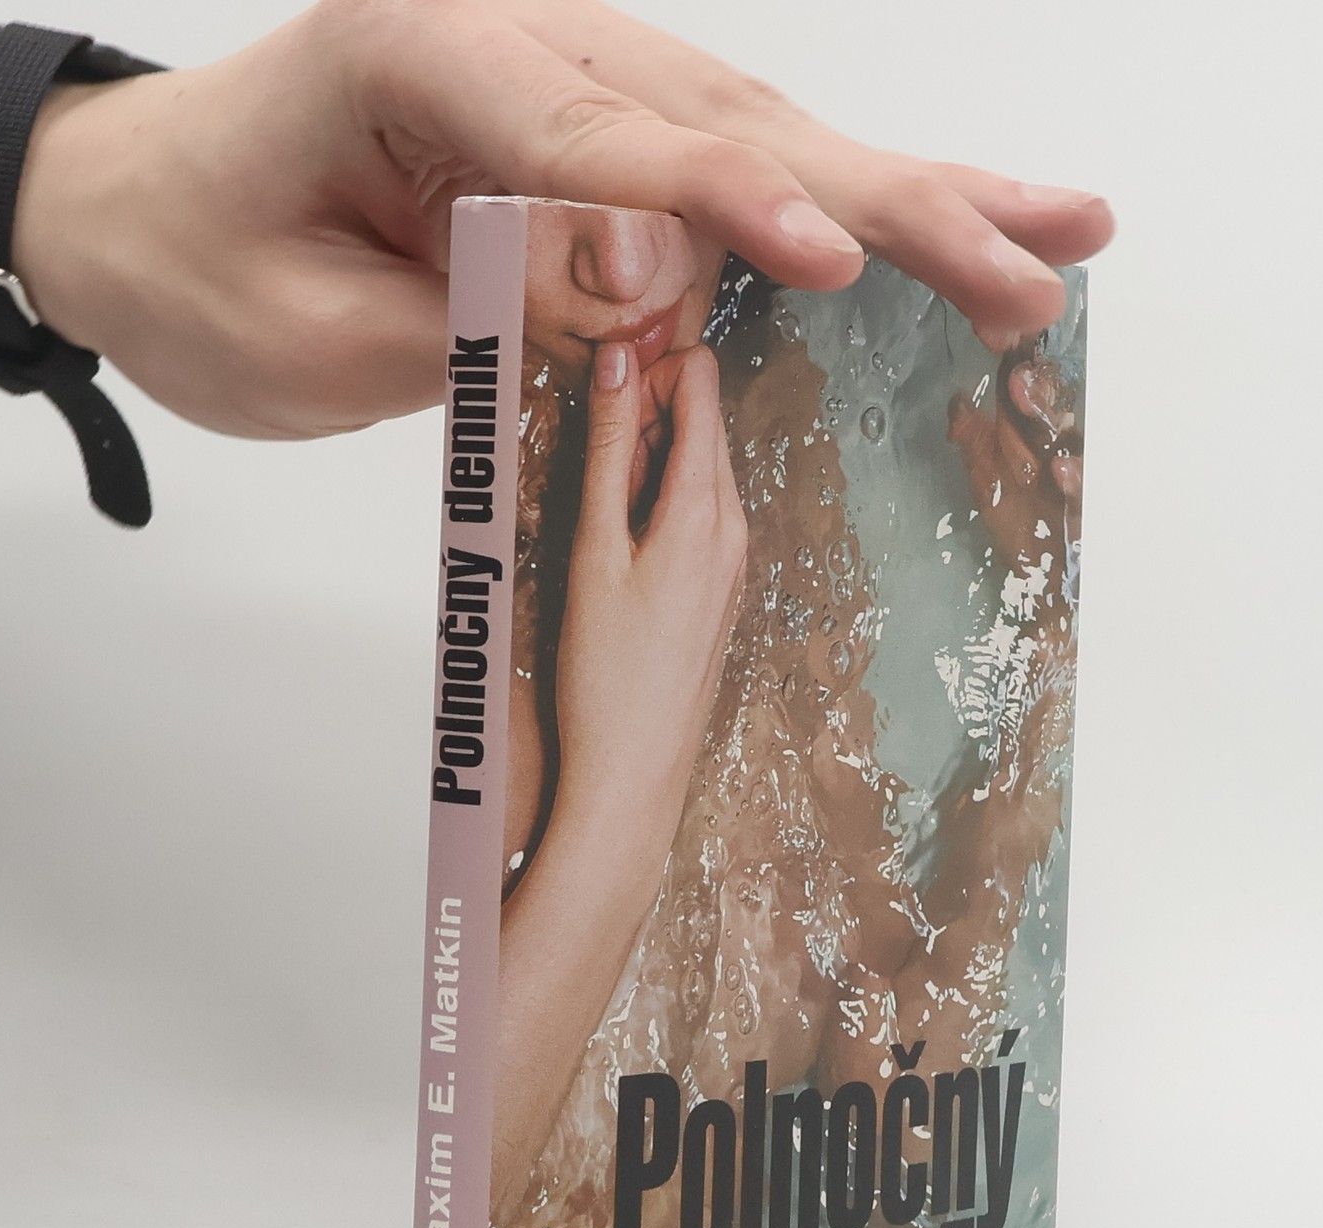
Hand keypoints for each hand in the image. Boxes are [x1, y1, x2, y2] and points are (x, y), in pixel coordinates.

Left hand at [8, 0, 1112, 436]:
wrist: (133, 214)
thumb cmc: (201, 271)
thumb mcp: (318, 340)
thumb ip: (490, 326)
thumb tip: (656, 314)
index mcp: (424, 60)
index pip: (605, 142)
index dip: (732, 206)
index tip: (838, 266)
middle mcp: (521, 42)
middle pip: (732, 118)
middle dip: (891, 203)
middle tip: (1032, 266)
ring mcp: (570, 79)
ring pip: (764, 132)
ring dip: (912, 198)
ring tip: (1053, 241)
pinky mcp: (594, 133)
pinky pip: (735, 168)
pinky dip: (846, 210)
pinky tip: (948, 230)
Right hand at [552, 339, 744, 824]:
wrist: (636, 766)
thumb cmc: (606, 673)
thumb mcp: (595, 549)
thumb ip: (606, 450)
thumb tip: (618, 366)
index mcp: (706, 508)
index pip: (700, 384)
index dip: (648, 371)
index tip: (600, 395)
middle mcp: (735, 526)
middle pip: (702, 420)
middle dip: (644, 416)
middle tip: (587, 458)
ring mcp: (734, 559)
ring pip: (698, 467)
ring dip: (646, 462)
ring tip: (598, 512)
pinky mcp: (722, 587)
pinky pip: (699, 512)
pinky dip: (659, 502)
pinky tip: (620, 543)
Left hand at [950, 345, 1083, 588]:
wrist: (1047, 586)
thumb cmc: (1023, 528)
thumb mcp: (990, 484)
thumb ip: (974, 444)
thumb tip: (956, 402)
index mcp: (1040, 440)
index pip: (1036, 397)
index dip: (1024, 374)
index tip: (1008, 357)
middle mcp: (1064, 452)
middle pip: (1059, 412)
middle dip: (1041, 394)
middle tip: (1018, 381)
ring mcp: (1081, 481)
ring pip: (1079, 446)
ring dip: (1059, 433)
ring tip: (1032, 410)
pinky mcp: (1091, 512)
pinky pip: (1089, 492)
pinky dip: (1077, 481)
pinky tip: (1062, 471)